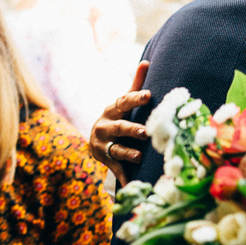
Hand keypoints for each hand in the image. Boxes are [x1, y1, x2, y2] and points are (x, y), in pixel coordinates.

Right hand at [91, 61, 150, 184]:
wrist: (97, 141)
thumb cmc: (118, 117)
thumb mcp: (124, 102)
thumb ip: (135, 85)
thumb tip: (147, 61)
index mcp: (112, 110)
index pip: (123, 102)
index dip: (135, 98)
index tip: (149, 95)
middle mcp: (105, 127)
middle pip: (119, 127)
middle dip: (131, 129)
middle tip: (145, 131)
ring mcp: (103, 145)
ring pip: (115, 149)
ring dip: (127, 153)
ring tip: (139, 156)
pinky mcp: (106, 160)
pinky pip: (116, 169)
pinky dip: (123, 176)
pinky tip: (131, 183)